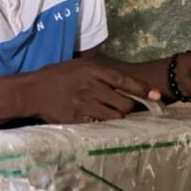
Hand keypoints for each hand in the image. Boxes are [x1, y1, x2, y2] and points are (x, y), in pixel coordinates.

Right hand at [21, 59, 160, 123]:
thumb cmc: (56, 76)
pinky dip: (104, 125)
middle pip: (124, 103)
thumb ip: (99, 72)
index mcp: (93, 70)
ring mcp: (85, 104)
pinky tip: (102, 122)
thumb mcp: (78, 66)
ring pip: (115, 116)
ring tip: (118, 117)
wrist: (33, 91)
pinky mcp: (78, 119)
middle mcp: (91, 86)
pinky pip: (99, 125)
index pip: (124, 80)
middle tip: (135, 111)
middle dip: (132, 108)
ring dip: (119, 118)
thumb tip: (122, 82)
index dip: (143, 89)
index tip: (157, 96)